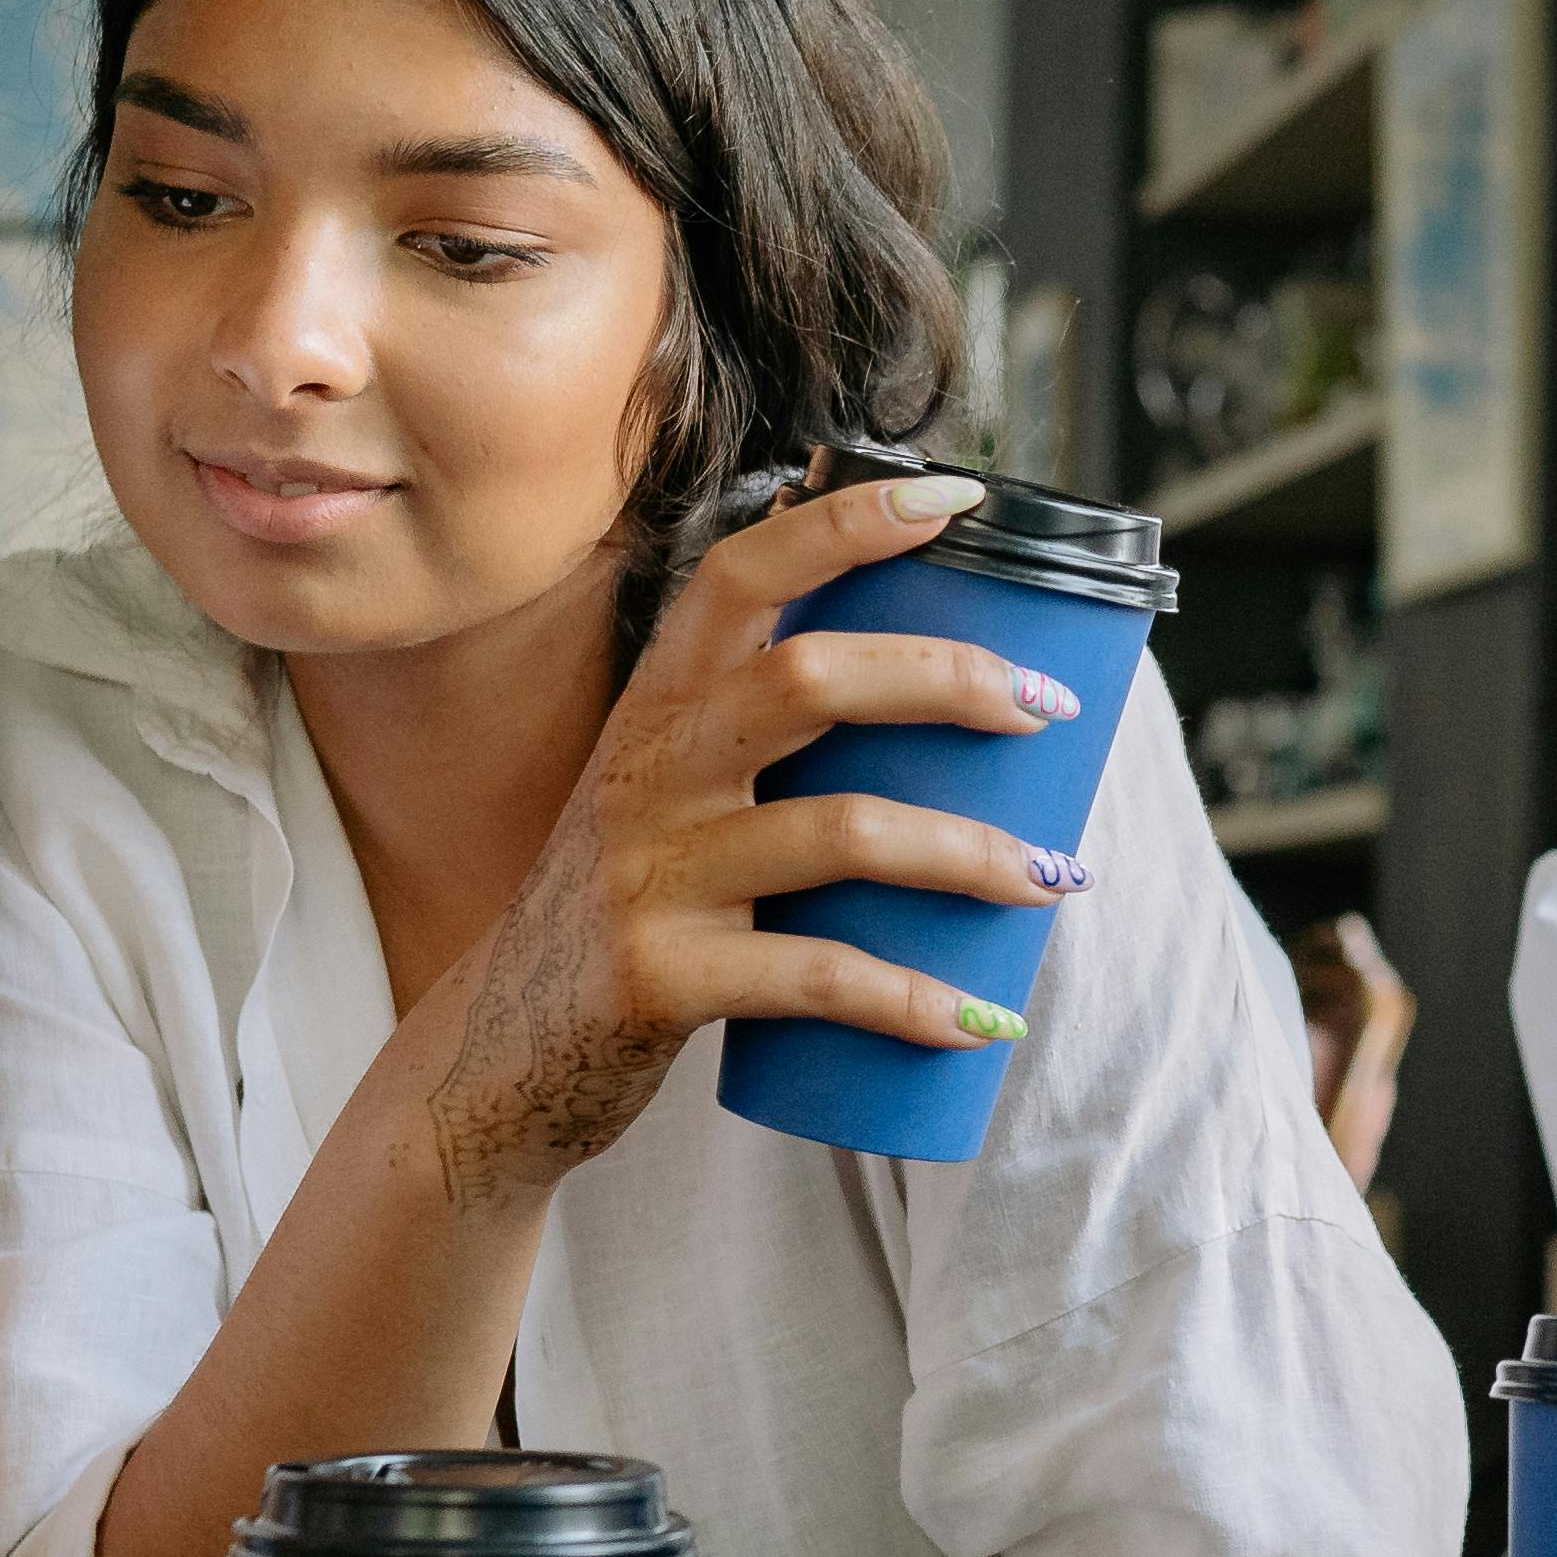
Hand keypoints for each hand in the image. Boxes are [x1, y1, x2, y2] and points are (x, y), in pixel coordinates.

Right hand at [410, 470, 1086, 1208]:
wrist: (498, 1056)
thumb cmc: (631, 911)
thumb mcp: (670, 796)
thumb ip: (763, 738)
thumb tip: (950, 690)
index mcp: (659, 706)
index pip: (742, 574)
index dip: (846, 524)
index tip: (955, 499)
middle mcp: (647, 770)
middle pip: (808, 681)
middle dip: (946, 680)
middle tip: (1048, 708)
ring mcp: (649, 875)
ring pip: (840, 833)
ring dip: (972, 853)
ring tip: (1058, 877)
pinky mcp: (661, 980)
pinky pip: (815, 976)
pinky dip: (914, 998)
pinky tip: (983, 1013)